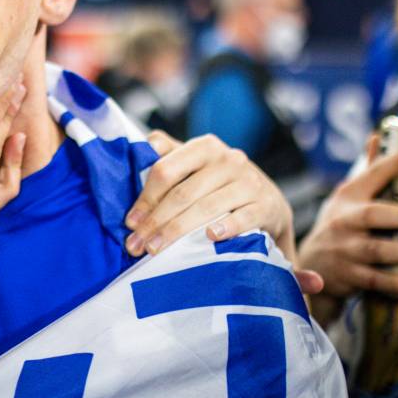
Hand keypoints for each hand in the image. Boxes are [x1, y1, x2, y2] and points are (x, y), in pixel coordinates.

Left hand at [123, 131, 291, 256]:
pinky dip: (227, 227)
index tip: (131, 222)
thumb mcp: (195, 163)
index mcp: (204, 147)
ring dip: (177, 231)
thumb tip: (142, 147)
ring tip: (156, 249)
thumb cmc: (219, 183)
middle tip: (137, 244)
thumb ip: (168, 154)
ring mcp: (249, 182)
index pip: (166, 170)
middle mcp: (228, 160)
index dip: (146, 198)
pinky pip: (243, 218)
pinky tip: (210, 238)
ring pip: (207, 207)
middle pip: (183, 193)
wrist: (267, 202)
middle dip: (156, 221)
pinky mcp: (266, 206)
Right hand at [298, 134, 397, 299]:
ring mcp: (344, 249)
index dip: (394, 163)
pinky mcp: (347, 276)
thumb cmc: (340, 226)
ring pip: (375, 250)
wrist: (311, 265)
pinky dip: (396, 282)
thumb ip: (368, 171)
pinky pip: (374, 280)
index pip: (372, 175)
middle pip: (372, 216)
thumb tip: (377, 136)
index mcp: (348, 198)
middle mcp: (344, 221)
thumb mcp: (347, 197)